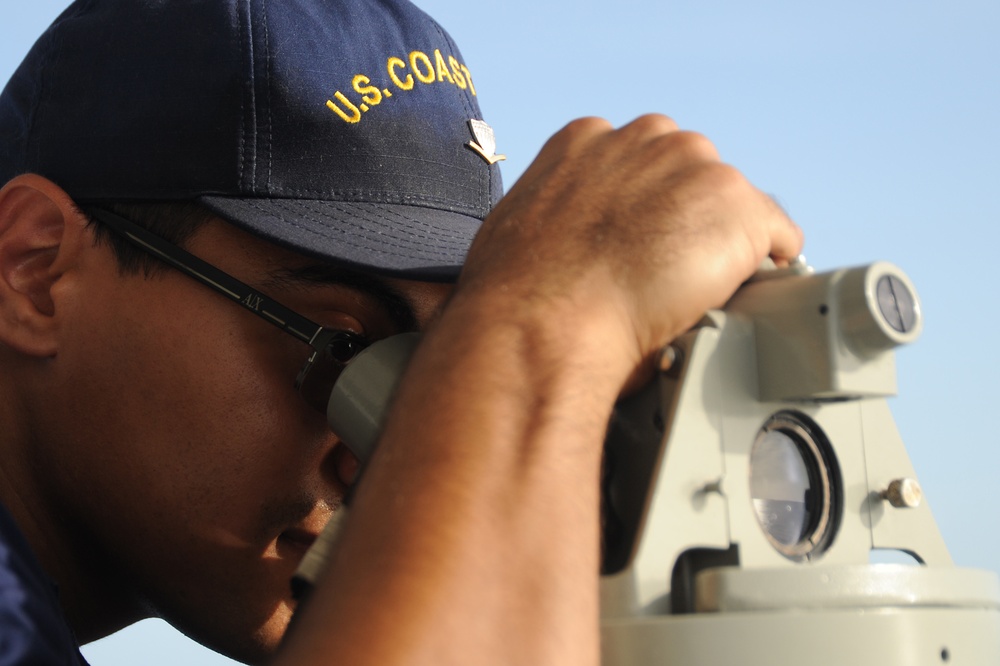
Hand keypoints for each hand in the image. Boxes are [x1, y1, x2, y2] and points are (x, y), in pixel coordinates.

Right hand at [458, 115, 803, 387]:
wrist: (544, 320)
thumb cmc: (518, 294)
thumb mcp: (520, 228)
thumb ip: (558, 218)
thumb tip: (568, 246)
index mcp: (589, 139)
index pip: (642, 160)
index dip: (645, 208)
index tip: (641, 241)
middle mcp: (647, 138)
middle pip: (692, 173)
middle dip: (684, 219)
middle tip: (665, 273)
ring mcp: (698, 168)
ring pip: (732, 205)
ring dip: (720, 244)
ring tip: (694, 293)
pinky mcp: (739, 207)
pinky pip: (779, 236)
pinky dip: (769, 265)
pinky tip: (745, 293)